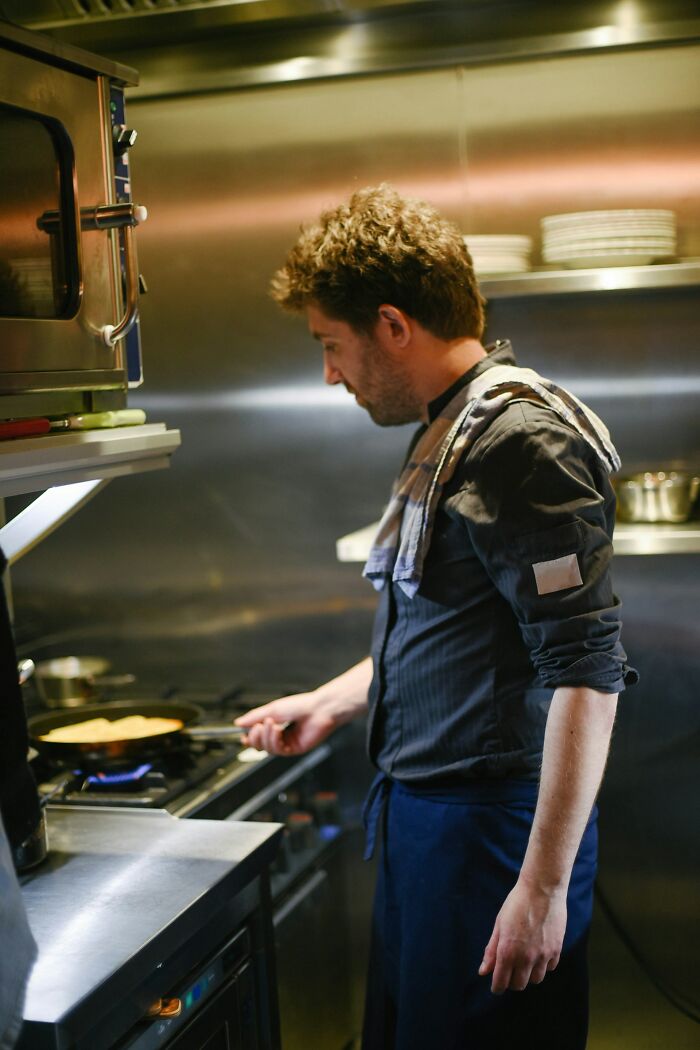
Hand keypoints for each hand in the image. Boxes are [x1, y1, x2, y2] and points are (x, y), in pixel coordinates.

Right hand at [234, 692, 335, 755]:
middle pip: (259, 745)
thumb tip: (238, 722)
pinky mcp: (294, 750)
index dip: (249, 737)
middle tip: (257, 727)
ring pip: (267, 748)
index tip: (242, 734)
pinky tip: (278, 731)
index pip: (257, 736)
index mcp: (275, 724)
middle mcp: (280, 735)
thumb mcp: (273, 708)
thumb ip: (254, 716)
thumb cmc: (300, 705)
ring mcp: (287, 743)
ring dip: (266, 736)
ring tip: (271, 723)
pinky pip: (278, 751)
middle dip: (255, 737)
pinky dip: (275, 741)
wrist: (319, 709)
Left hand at [478, 879, 566, 993]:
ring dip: (528, 974)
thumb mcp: (499, 925)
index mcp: (507, 951)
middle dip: (512, 981)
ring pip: (535, 979)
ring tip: (524, 960)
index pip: (501, 983)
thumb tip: (483, 971)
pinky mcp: (556, 949)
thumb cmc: (516, 904)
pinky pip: (550, 968)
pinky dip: (543, 965)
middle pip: (518, 985)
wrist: (542, 889)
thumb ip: (491, 950)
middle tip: (509, 970)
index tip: (496, 984)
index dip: (497, 986)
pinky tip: (538, 952)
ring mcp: (543, 955)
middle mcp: (525, 957)